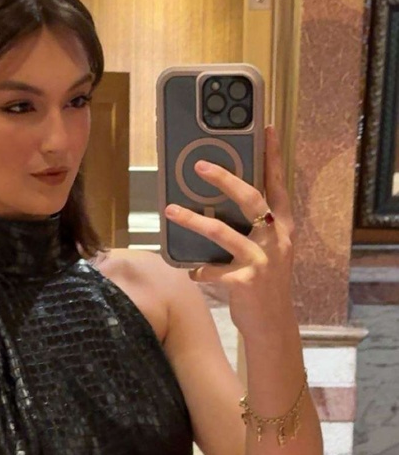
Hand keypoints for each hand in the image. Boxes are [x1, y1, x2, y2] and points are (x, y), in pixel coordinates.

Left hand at [163, 124, 295, 336]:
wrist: (272, 325)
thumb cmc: (264, 284)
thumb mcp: (268, 251)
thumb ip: (253, 229)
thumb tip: (218, 205)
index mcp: (283, 227)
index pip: (279, 185)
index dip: (273, 157)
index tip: (267, 129)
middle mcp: (276, 239)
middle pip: (251, 199)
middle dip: (224, 179)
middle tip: (199, 165)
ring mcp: (262, 260)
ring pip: (223, 231)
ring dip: (193, 220)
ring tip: (170, 210)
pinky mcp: (246, 282)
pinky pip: (213, 269)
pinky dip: (198, 269)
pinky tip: (190, 271)